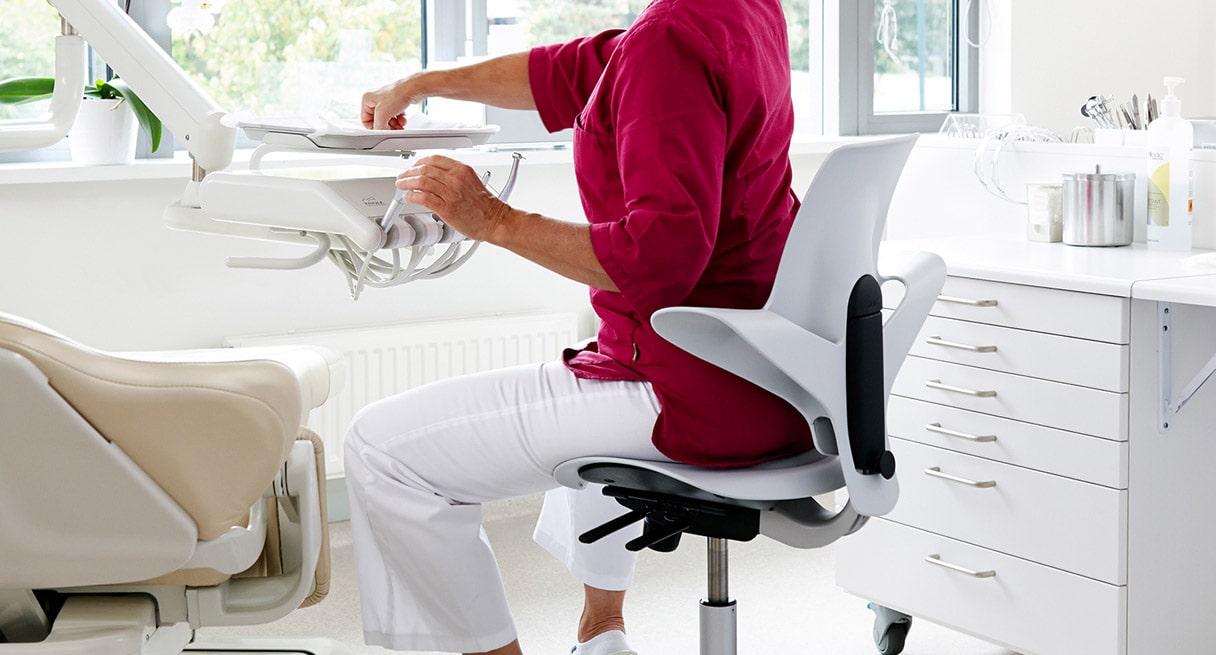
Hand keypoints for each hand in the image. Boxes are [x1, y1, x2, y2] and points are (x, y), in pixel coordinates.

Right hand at [361, 75, 426, 129]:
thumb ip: (378, 126)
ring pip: (387, 119)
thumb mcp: (382, 114)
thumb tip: (380, 132)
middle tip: (393, 130)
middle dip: (386, 126)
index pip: (365, 120)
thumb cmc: (397, 94)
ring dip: (394, 124)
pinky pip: (395, 115)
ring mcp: (386, 100)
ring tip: (400, 125)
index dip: (373, 127)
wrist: (413, 89)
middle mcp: (375, 99)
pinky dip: (399, 119)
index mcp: (367, 99)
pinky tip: (403, 119)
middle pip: (378, 120)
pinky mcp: (395, 102)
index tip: (381, 131)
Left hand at [396, 155, 513, 241]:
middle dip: (409, 172)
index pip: (434, 159)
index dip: (420, 162)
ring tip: (401, 186)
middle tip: (403, 177)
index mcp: (462, 169)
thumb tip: (435, 177)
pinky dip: (412, 196)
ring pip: (421, 181)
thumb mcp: (471, 182)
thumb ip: (454, 177)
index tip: (414, 167)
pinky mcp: (446, 207)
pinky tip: (408, 197)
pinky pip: (423, 198)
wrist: (494, 220)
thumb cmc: (485, 206)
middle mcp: (456, 178)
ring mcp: (451, 192)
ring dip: (407, 183)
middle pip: (425, 168)